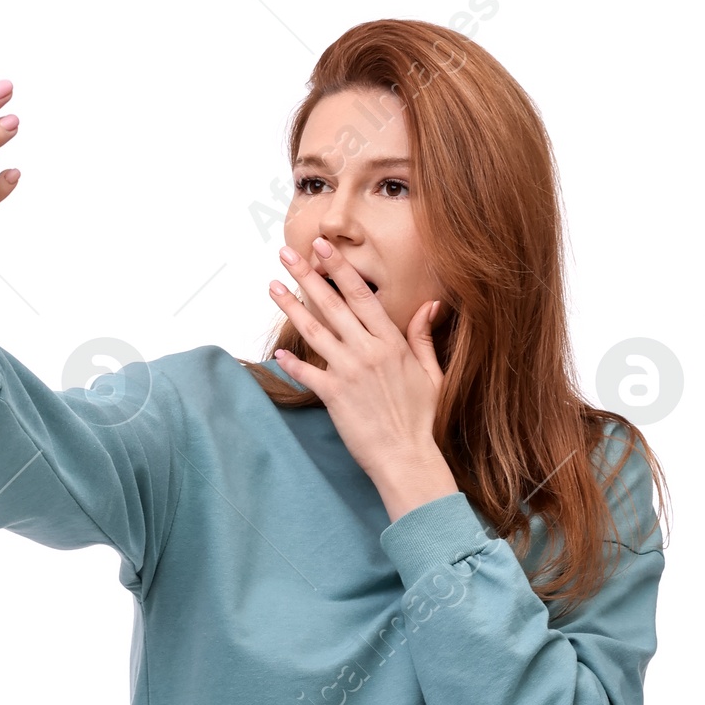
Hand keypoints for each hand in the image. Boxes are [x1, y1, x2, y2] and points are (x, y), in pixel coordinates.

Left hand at [269, 239, 456, 522]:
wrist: (407, 457)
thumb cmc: (422, 420)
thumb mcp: (432, 374)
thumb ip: (424, 337)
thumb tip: (431, 305)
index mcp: (391, 343)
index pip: (361, 296)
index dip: (339, 269)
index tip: (323, 247)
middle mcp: (367, 351)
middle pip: (332, 305)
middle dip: (307, 275)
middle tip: (286, 253)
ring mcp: (348, 372)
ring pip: (314, 331)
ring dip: (290, 307)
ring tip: (272, 286)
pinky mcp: (334, 396)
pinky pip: (307, 373)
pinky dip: (291, 363)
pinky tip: (278, 352)